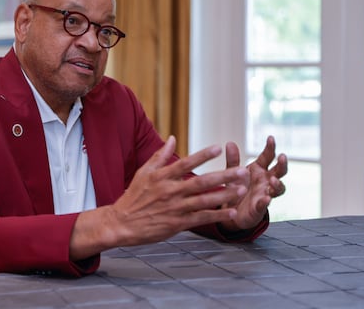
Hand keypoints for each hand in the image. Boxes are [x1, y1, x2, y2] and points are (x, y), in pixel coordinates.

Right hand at [70, 136, 248, 258]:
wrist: (122, 223)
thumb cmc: (133, 196)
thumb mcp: (143, 173)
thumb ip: (160, 156)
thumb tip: (173, 138)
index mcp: (162, 177)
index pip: (186, 163)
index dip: (203, 155)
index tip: (219, 148)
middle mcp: (170, 191)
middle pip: (201, 182)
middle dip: (223, 176)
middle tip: (242, 170)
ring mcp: (175, 208)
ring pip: (204, 200)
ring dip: (224, 195)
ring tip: (241, 189)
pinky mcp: (177, 224)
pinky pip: (200, 218)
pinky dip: (216, 215)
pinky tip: (231, 212)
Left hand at [219, 135, 287, 231]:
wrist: (230, 209)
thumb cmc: (236, 188)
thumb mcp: (232, 172)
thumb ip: (232, 160)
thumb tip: (229, 143)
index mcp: (259, 169)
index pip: (268, 156)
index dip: (270, 147)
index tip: (270, 138)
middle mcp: (266, 181)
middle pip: (279, 171)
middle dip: (282, 164)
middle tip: (282, 156)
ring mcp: (265, 194)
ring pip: (278, 189)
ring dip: (277, 184)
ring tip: (273, 180)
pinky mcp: (259, 207)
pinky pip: (264, 204)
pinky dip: (266, 202)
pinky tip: (266, 199)